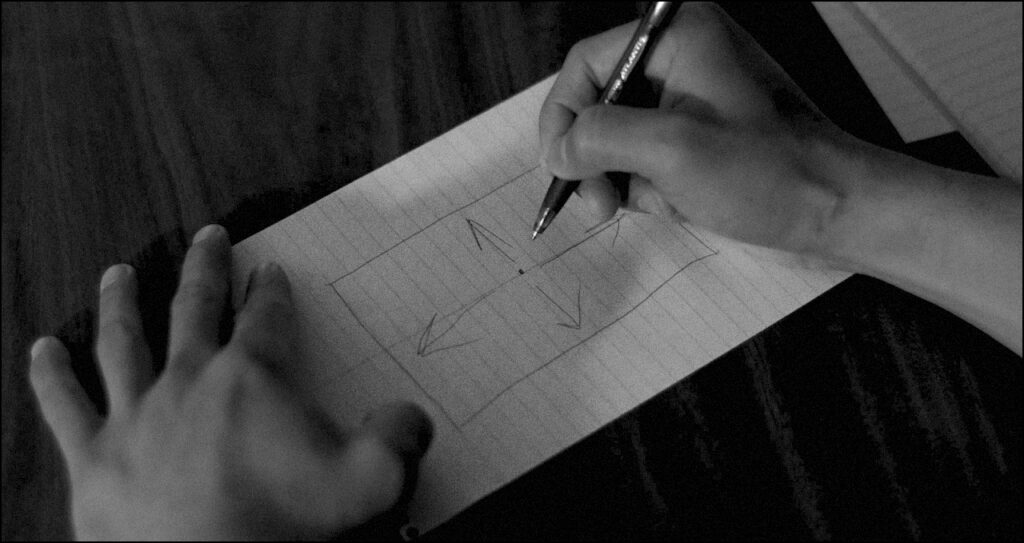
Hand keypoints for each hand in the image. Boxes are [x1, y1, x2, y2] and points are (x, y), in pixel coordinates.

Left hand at [29, 224, 433, 539]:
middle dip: (203, 269)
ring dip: (122, 301)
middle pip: (195, 308)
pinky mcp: (94, 456)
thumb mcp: (367, 481)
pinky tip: (43, 349)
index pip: (266, 318)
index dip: (272, 291)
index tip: (269, 271)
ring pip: (124, 340)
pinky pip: (64, 405)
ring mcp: (135, 414)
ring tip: (120, 273)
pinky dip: (51, 375)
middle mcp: (189, 380)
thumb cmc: (280, 527)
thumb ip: (397, 439)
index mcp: (252, 378)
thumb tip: (410, 419)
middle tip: (206, 238)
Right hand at [540, 2, 1021, 353]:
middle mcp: (682, 58)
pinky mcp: (700, 134)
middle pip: (599, 101)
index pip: (587, 64)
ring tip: (639, 206)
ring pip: (618, 135)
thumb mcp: (671, 151)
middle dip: (592, 155)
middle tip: (596, 201)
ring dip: (617, 177)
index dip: (564, 117)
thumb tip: (559, 148)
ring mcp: (692, 98)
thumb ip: (600, 138)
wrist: (835, 211)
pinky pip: (646, 156)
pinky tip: (672, 204)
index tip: (559, 165)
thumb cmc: (772, 173)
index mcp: (679, 37)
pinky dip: (646, 186)